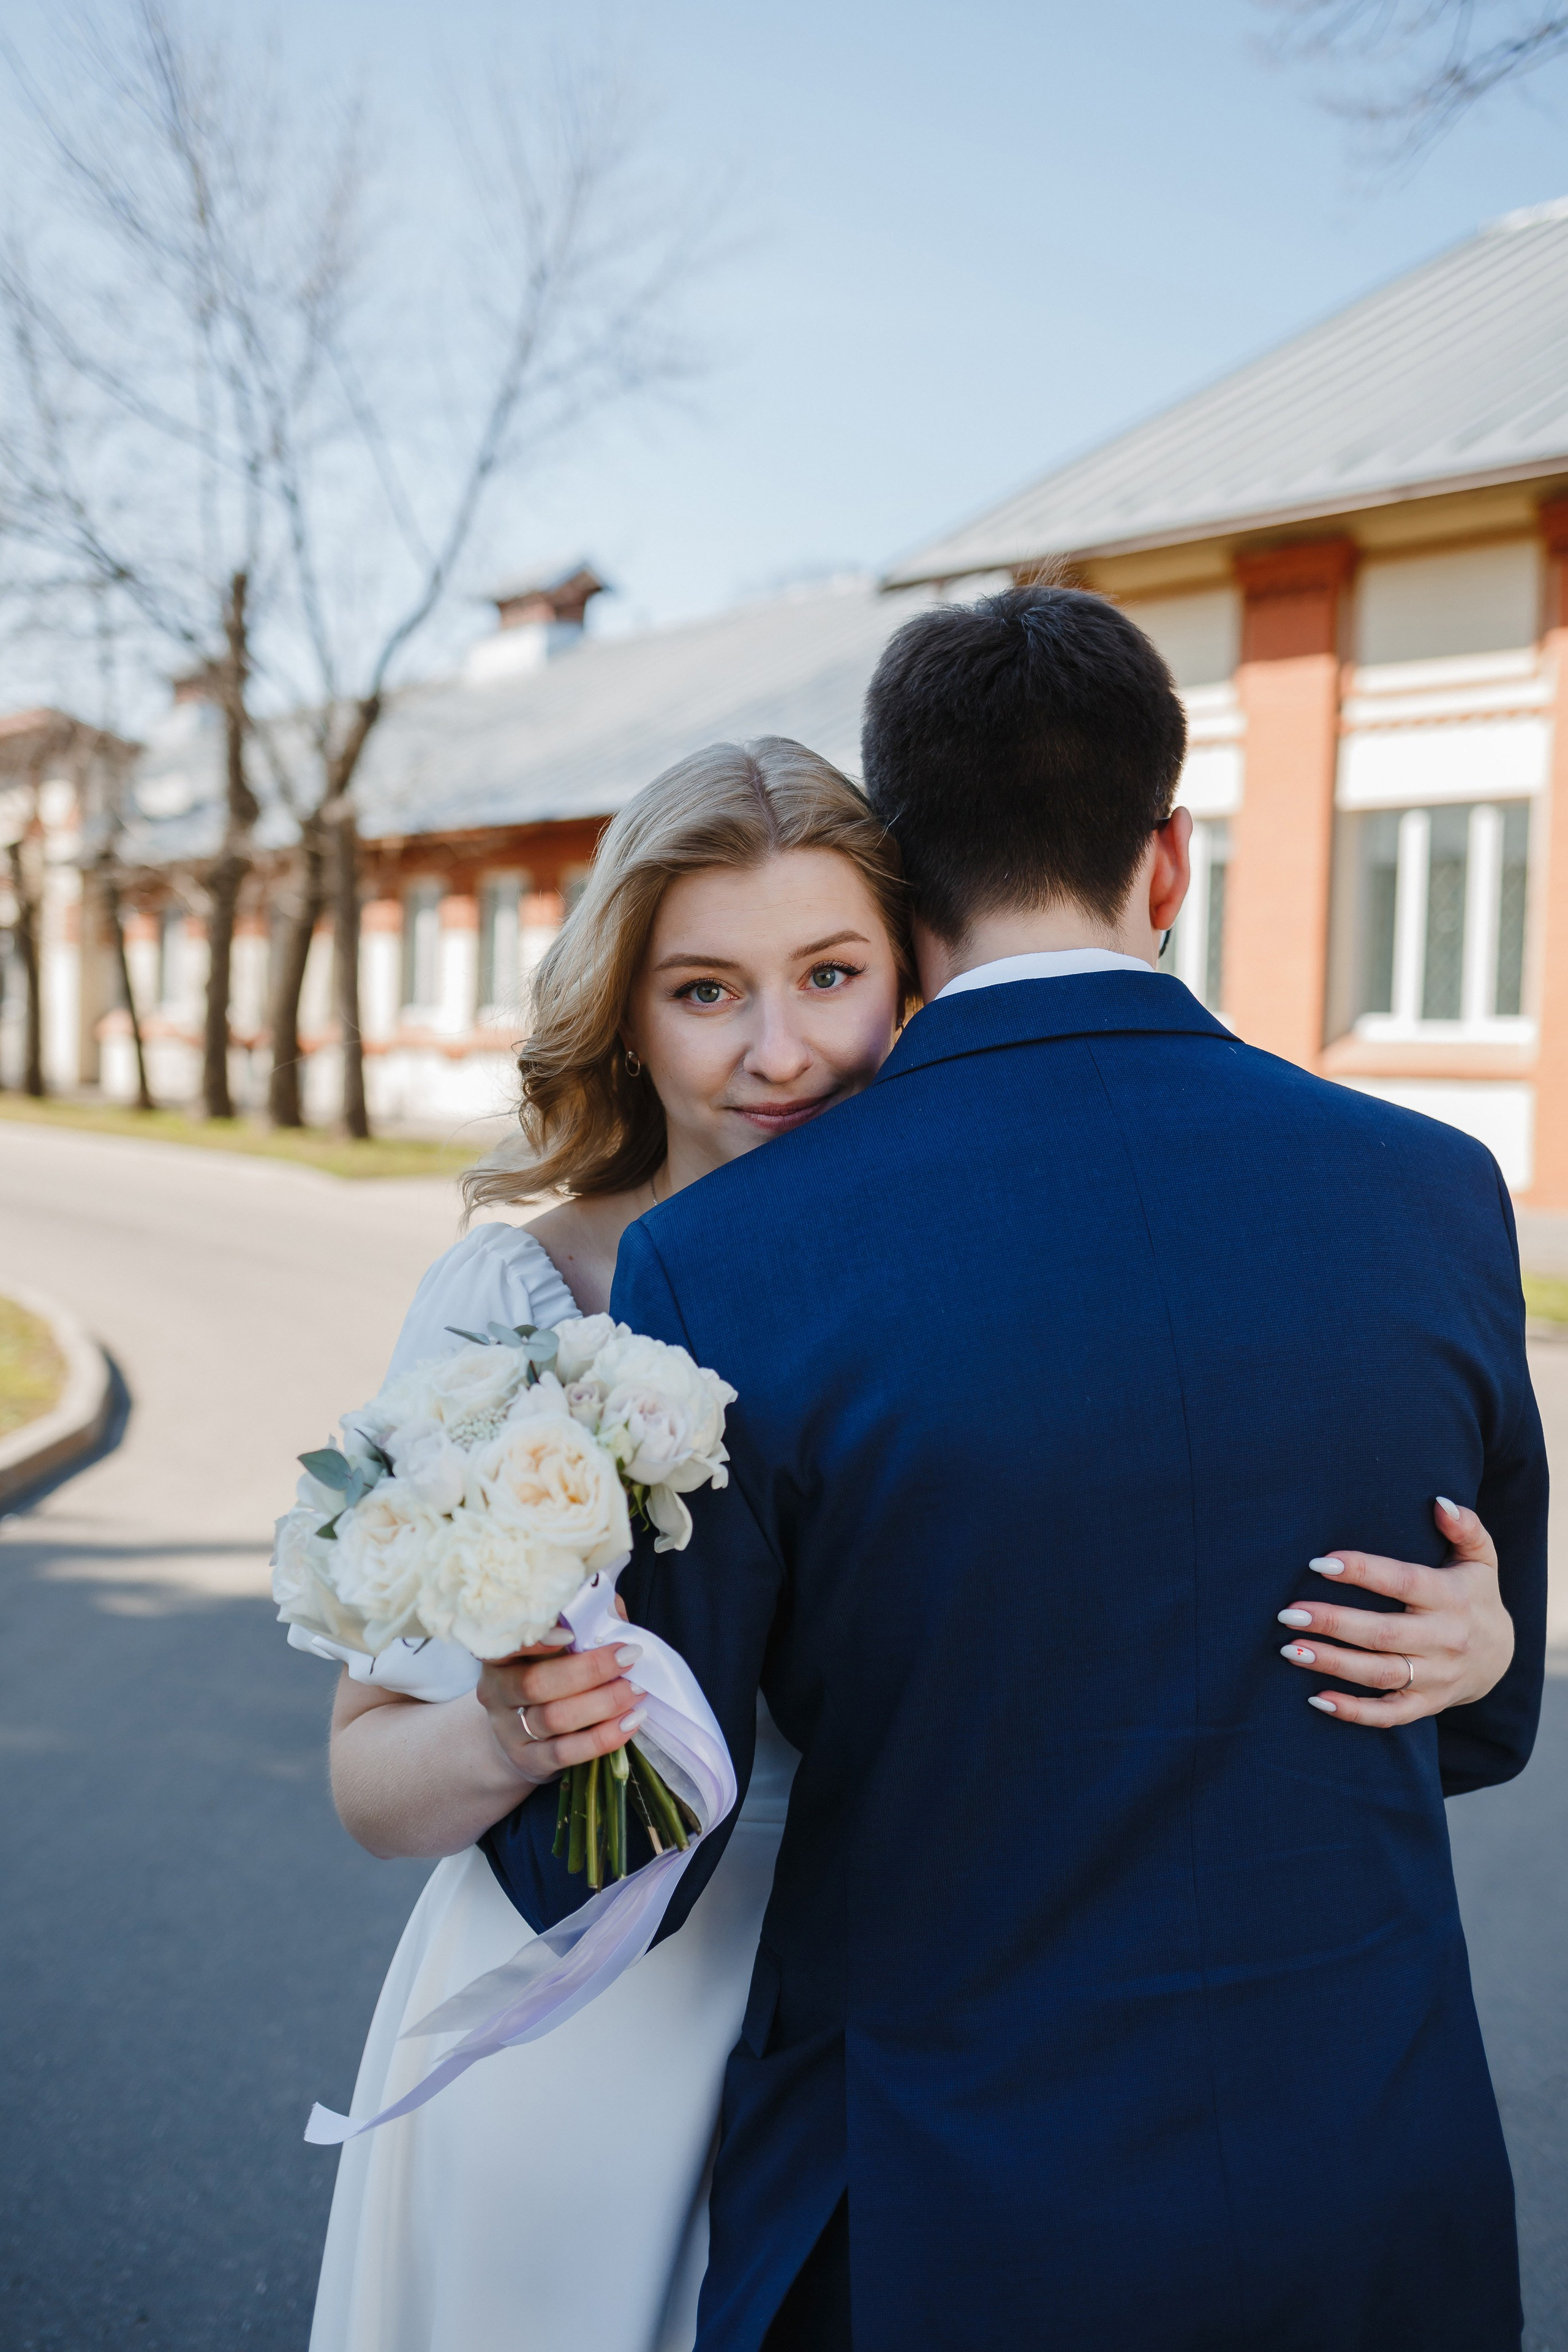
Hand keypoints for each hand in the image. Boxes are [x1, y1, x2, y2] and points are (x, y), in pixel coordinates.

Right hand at [475, 1599, 643, 1788]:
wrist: (518, 1734)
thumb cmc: (546, 1674)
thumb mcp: (554, 1648)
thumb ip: (581, 1623)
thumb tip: (613, 1608)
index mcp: (499, 1656)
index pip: (504, 1645)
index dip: (535, 1640)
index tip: (571, 1633)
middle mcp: (497, 1692)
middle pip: (536, 1684)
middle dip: (588, 1671)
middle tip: (629, 1657)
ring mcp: (509, 1730)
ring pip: (554, 1719)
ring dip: (603, 1703)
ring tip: (637, 1689)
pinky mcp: (529, 1760)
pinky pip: (566, 1753)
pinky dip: (603, 1738)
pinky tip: (630, 1722)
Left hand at [1276, 1498, 1512, 1726]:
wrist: (1500, 1656)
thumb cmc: (1473, 1594)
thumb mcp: (1480, 1558)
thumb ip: (1465, 1527)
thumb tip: (1440, 1502)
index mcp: (1451, 1597)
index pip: (1403, 1582)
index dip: (1362, 1571)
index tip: (1318, 1563)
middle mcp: (1444, 1639)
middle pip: (1383, 1633)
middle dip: (1333, 1622)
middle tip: (1288, 1612)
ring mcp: (1436, 1676)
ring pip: (1379, 1674)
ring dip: (1332, 1663)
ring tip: (1290, 1649)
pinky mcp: (1427, 1704)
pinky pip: (1389, 1714)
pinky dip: (1353, 1712)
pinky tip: (1316, 1699)